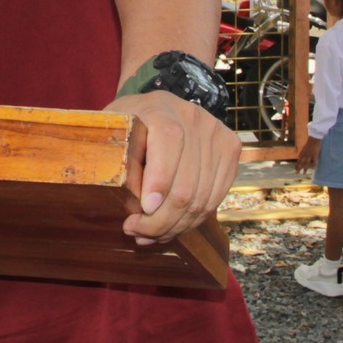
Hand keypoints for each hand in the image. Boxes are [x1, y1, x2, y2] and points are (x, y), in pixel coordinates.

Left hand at [113, 90, 240, 245]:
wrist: (157, 108)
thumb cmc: (128, 125)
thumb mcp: (113, 134)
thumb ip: (118, 160)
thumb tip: (135, 204)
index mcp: (161, 110)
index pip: (168, 145)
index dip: (158, 183)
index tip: (142, 211)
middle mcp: (194, 118)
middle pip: (185, 185)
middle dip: (160, 220)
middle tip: (136, 232)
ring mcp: (216, 134)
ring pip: (201, 199)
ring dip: (175, 226)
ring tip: (151, 234)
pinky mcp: (230, 150)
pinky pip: (215, 198)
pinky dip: (193, 220)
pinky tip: (172, 227)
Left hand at [295, 135, 319, 173]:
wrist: (314, 138)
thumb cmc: (310, 142)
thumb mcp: (304, 148)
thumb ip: (302, 153)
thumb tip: (299, 156)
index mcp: (302, 153)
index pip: (298, 160)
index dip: (297, 164)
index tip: (295, 169)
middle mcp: (304, 155)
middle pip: (301, 162)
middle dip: (298, 168)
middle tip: (296, 172)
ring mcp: (309, 155)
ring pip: (306, 163)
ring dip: (305, 168)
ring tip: (304, 173)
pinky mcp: (314, 155)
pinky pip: (314, 161)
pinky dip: (313, 165)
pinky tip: (313, 168)